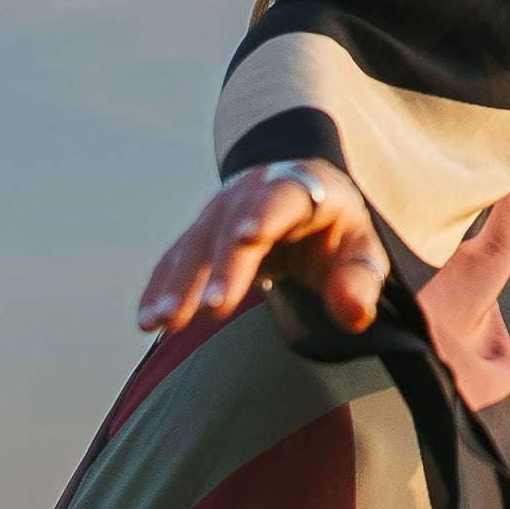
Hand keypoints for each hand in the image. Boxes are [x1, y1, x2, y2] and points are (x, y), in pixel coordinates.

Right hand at [137, 159, 388, 336]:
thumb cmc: (337, 233)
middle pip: (232, 226)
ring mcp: (220, 208)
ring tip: (163, 321)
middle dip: (222, 267)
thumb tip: (355, 316)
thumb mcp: (362, 251)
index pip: (283, 198)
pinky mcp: (199, 232)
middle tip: (213, 308)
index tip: (247, 238)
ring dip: (178, 283)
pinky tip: (147, 319)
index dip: (264, 215)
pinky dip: (160, 287)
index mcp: (303, 187)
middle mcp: (253, 190)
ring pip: (196, 243)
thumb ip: (360, 281)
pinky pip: (175, 258)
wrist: (302, 196)